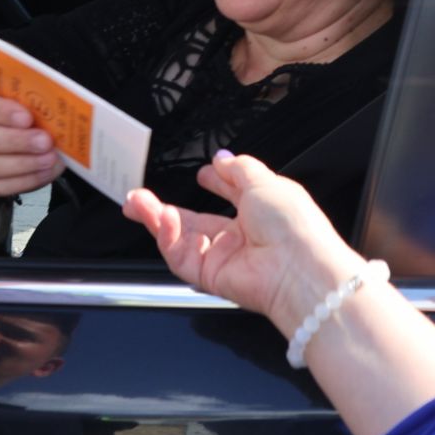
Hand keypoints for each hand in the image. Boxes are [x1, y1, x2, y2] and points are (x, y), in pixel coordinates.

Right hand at [0, 66, 63, 196]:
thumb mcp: (3, 78)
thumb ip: (19, 83)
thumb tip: (51, 92)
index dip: (1, 113)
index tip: (27, 117)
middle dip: (18, 142)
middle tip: (45, 141)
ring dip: (23, 165)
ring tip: (49, 159)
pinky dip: (24, 182)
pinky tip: (46, 172)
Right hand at [122, 151, 362, 335]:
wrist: (298, 268)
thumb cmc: (293, 226)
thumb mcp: (265, 181)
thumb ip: (238, 168)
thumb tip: (221, 158)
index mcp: (260, 213)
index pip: (231, 196)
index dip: (215, 183)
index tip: (202, 174)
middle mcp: (241, 237)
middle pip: (195, 221)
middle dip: (166, 207)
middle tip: (140, 196)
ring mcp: (224, 257)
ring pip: (180, 238)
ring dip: (156, 219)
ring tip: (136, 202)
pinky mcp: (210, 276)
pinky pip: (181, 256)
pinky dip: (167, 237)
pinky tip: (163, 218)